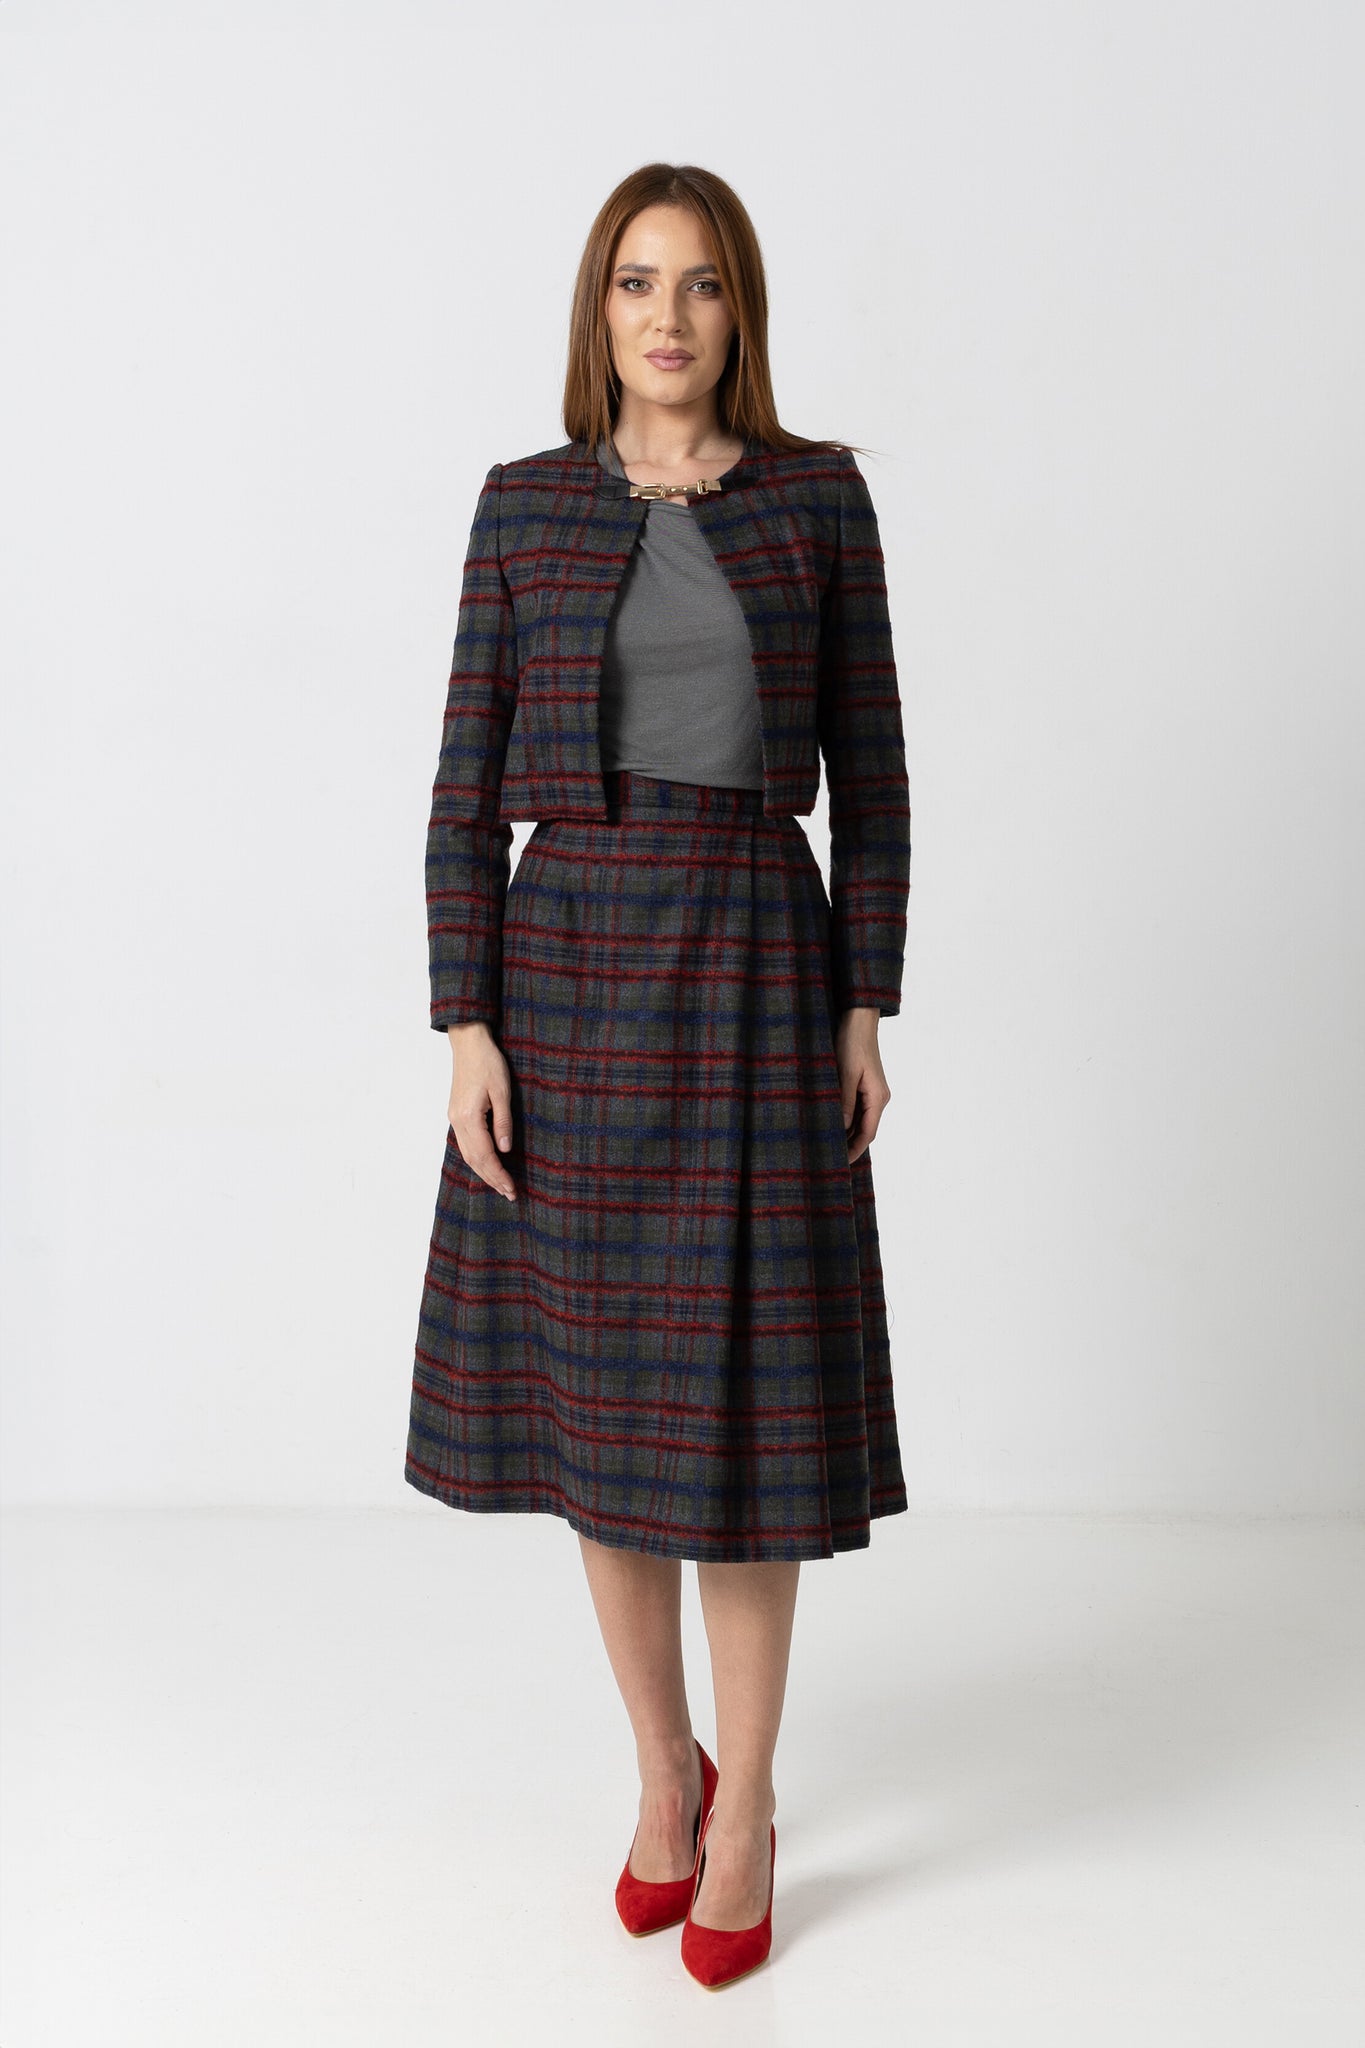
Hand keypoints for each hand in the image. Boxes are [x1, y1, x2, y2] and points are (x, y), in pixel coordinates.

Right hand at [446, 1022, 516, 1200]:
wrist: (468, 1042)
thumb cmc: (488, 1062)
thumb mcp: (502, 1091)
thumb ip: (503, 1122)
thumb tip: (505, 1149)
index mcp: (469, 1117)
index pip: (485, 1155)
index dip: (498, 1174)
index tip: (511, 1188)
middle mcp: (457, 1121)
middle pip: (473, 1159)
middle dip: (491, 1178)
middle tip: (509, 1194)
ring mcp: (454, 1118)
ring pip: (467, 1154)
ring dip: (483, 1171)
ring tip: (499, 1185)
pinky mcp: (456, 1113)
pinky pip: (465, 1144)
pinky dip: (476, 1158)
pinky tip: (486, 1164)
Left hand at [835, 1008, 890, 1164]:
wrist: (859, 1019)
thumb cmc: (852, 1043)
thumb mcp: (845, 1073)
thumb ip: (844, 1101)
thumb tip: (842, 1128)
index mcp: (878, 1097)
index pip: (868, 1134)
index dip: (854, 1150)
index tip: (840, 1164)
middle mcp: (879, 1097)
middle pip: (865, 1130)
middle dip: (849, 1145)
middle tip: (829, 1159)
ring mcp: (873, 1091)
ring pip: (860, 1120)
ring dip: (847, 1133)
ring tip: (827, 1145)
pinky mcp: (865, 1085)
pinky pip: (857, 1109)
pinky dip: (846, 1119)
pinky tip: (832, 1124)